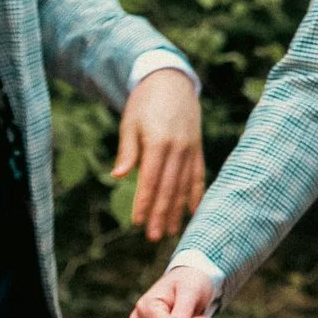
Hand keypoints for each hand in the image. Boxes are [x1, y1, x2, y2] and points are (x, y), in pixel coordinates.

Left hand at [114, 68, 204, 240]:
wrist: (171, 80)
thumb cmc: (144, 103)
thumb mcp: (130, 123)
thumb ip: (128, 151)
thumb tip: (119, 176)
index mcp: (158, 141)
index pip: (150, 179)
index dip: (144, 201)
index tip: (137, 221)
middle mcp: (177, 147)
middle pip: (168, 187)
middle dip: (161, 213)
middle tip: (153, 236)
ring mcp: (190, 148)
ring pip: (184, 184)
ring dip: (177, 209)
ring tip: (172, 231)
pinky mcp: (197, 147)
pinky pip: (198, 174)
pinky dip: (196, 194)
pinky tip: (193, 212)